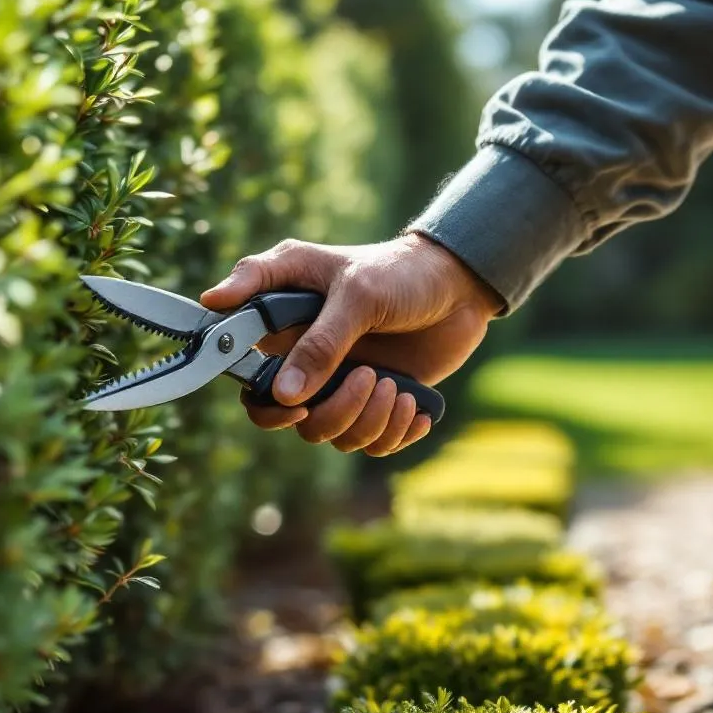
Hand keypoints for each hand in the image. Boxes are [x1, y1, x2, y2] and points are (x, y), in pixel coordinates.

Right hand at [200, 234, 501, 456]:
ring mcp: (344, 384)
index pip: (252, 385)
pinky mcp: (379, 401)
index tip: (297, 404)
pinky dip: (395, 432)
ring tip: (395, 385)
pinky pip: (374, 443)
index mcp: (288, 331)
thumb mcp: (356, 293)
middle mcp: (312, 364)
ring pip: (337, 436)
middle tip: (368, 376)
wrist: (459, 284)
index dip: (265, 407)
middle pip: (297, 421)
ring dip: (370, 419)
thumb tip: (283, 394)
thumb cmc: (397, 270)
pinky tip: (413, 403)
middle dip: (334, 413)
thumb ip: (319, 342)